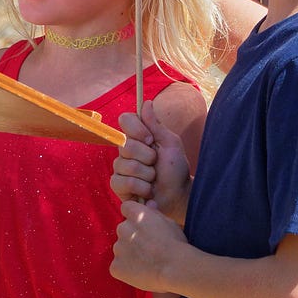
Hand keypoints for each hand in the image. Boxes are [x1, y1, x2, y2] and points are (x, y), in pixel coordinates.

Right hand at [111, 104, 192, 221]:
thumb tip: (146, 102)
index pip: (125, 120)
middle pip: (126, 145)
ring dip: (148, 175)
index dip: (137, 129)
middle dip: (148, 157)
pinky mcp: (118, 186)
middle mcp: (125, 151)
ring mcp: (120, 169)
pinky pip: (124, 182)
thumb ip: (156, 125)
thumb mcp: (170, 143)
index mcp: (137, 137)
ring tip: (154, 180)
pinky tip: (148, 192)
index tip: (151, 139)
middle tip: (156, 164)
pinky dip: (142, 188)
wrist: (178, 195)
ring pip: (127, 166)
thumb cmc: (175, 169)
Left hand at [111, 199, 186, 293]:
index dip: (134, 217)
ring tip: (147, 262)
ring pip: (121, 248)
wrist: (175, 268)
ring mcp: (118, 248)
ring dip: (129, 253)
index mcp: (136, 214)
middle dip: (132, 236)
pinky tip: (141, 272)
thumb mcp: (169, 222)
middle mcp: (124, 228)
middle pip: (123, 229)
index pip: (126, 208)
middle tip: (147, 248)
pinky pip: (118, 266)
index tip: (142, 226)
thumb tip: (149, 204)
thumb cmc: (176, 245)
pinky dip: (126, 270)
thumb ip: (154, 213)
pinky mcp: (116, 266)